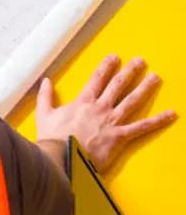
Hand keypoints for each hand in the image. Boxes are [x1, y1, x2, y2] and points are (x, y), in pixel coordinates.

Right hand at [36, 55, 175, 171]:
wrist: (62, 158)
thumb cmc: (53, 138)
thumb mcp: (44, 114)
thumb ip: (45, 96)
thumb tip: (45, 81)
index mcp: (83, 101)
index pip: (97, 78)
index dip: (107, 66)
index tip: (114, 57)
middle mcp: (100, 107)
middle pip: (118, 85)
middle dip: (129, 71)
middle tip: (139, 61)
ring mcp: (112, 121)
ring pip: (132, 101)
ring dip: (145, 88)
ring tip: (155, 77)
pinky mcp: (120, 136)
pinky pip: (142, 127)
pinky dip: (157, 120)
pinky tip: (170, 114)